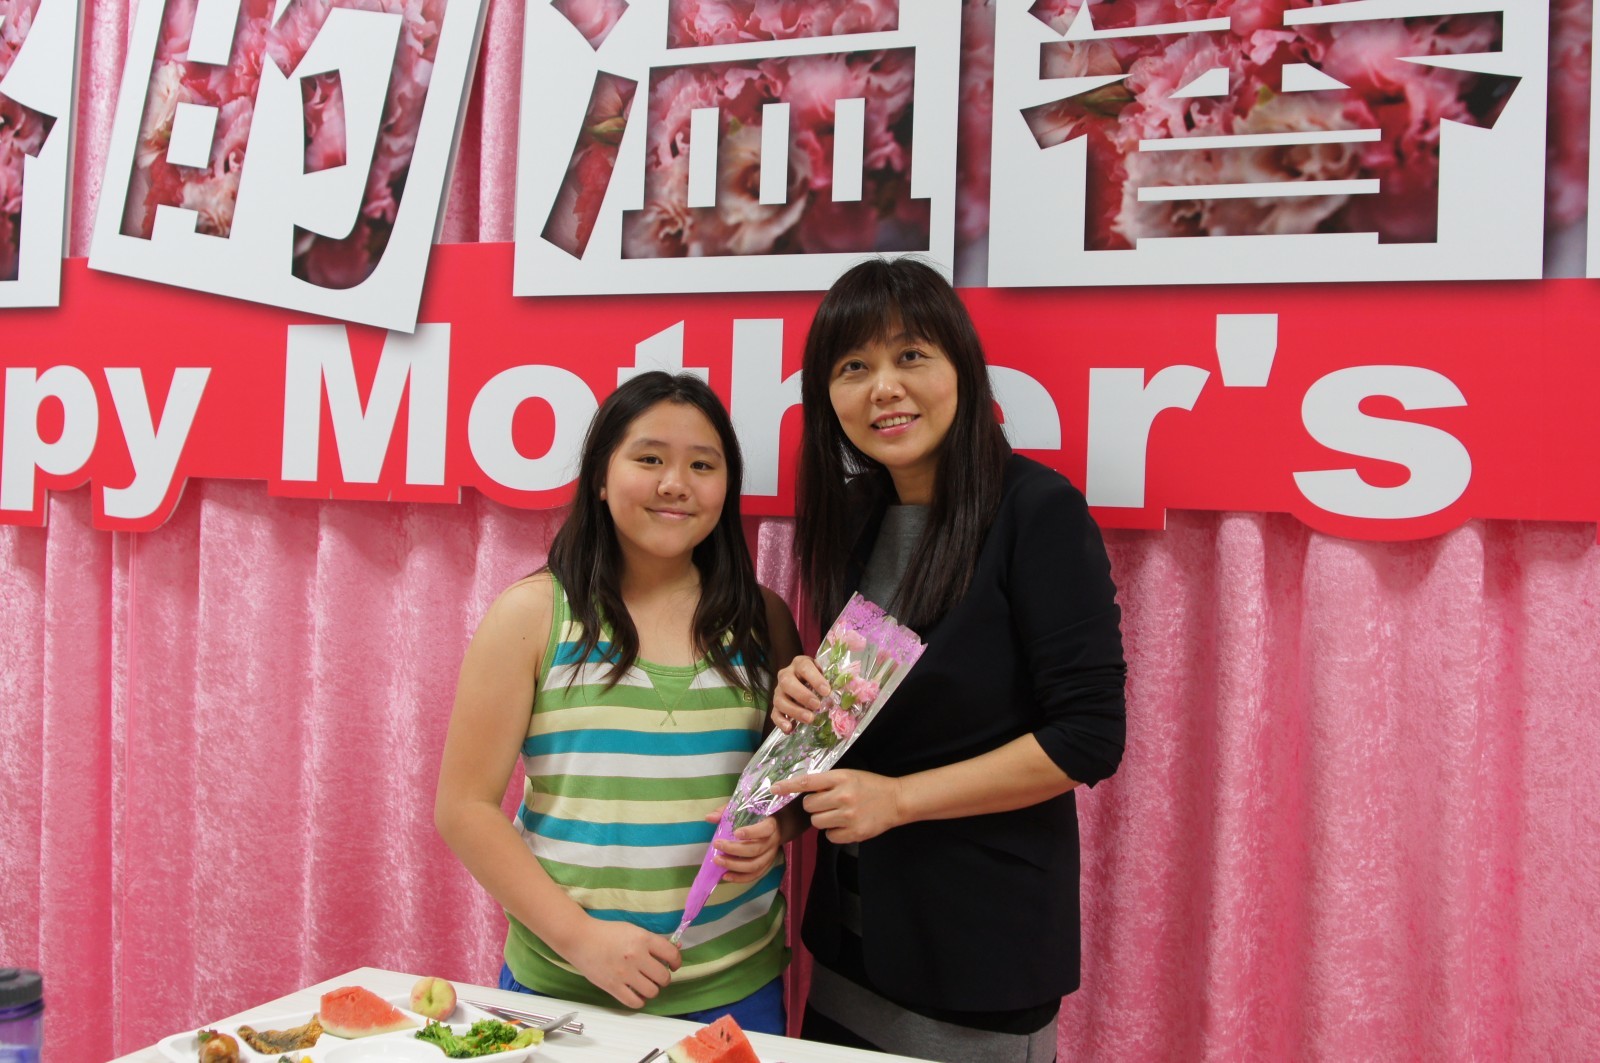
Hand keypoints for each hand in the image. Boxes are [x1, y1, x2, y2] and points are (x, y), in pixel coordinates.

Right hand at [564, 917, 680, 1008]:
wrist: (580, 938)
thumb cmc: (607, 932)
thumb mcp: (633, 930)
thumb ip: (651, 942)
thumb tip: (672, 951)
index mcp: (643, 939)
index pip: (671, 954)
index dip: (676, 962)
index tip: (673, 965)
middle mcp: (636, 956)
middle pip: (664, 977)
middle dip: (664, 978)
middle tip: (657, 976)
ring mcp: (624, 973)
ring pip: (652, 992)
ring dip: (652, 990)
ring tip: (646, 985)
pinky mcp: (613, 986)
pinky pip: (635, 1002)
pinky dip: (639, 1001)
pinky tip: (636, 994)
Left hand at [705, 805, 781, 882]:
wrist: (779, 826)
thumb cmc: (759, 815)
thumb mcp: (745, 807)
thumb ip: (727, 811)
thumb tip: (709, 818)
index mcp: (771, 824)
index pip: (765, 829)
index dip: (752, 832)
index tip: (736, 833)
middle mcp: (772, 842)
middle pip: (756, 850)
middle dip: (734, 850)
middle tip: (717, 845)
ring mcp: (770, 856)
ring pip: (755, 865)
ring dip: (734, 866)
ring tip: (718, 861)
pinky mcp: (766, 865)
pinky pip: (754, 875)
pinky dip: (739, 878)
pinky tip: (725, 876)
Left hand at [771, 769, 903, 843]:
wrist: (896, 801)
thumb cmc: (869, 786)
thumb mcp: (849, 776)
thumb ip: (827, 782)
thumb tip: (801, 789)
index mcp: (841, 778)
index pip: (807, 782)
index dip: (788, 786)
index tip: (773, 789)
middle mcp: (843, 796)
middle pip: (809, 806)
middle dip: (814, 805)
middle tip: (827, 803)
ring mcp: (849, 816)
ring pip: (817, 822)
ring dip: (823, 819)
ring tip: (837, 814)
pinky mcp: (854, 833)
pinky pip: (829, 836)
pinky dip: (834, 832)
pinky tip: (845, 825)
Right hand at [772, 654, 829, 732]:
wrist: (804, 679)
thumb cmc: (818, 677)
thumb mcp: (824, 672)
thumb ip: (831, 679)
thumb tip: (845, 692)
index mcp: (799, 663)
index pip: (805, 667)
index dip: (815, 679)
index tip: (826, 691)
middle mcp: (786, 675)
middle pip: (787, 682)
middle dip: (802, 695)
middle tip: (816, 705)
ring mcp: (779, 691)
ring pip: (779, 700)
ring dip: (794, 711)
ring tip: (809, 719)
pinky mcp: (776, 705)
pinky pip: (774, 714)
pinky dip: (781, 722)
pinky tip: (790, 729)